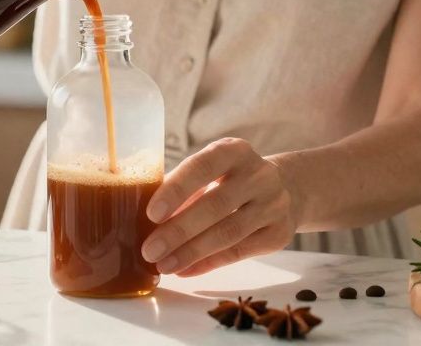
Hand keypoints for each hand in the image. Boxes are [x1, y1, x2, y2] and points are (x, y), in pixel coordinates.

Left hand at [141, 138, 295, 276]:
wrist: (286, 189)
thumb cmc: (230, 179)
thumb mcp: (211, 170)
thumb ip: (179, 184)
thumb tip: (133, 206)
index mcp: (235, 151)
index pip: (203, 167)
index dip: (177, 190)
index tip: (151, 213)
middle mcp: (259, 175)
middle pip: (215, 205)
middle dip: (178, 230)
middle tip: (149, 249)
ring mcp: (274, 205)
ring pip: (228, 233)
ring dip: (191, 252)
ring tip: (163, 265)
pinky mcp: (279, 234)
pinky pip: (239, 253)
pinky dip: (208, 264)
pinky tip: (185, 270)